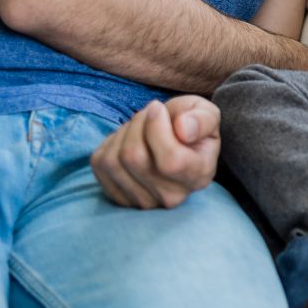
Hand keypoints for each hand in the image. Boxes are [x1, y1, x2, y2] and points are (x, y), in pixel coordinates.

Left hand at [90, 95, 220, 208]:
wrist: (177, 142)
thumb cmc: (192, 125)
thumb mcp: (207, 113)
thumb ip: (202, 119)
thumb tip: (183, 129)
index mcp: (199, 176)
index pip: (170, 161)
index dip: (157, 128)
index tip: (158, 107)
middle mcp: (172, 196)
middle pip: (135, 158)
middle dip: (138, 123)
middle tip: (149, 111)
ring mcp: (144, 201)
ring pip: (114, 160)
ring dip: (123, 131)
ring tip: (140, 125)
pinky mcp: (118, 197)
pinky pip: (100, 164)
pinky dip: (110, 142)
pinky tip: (128, 139)